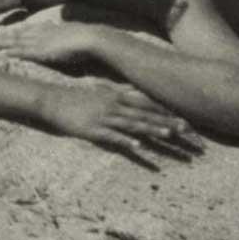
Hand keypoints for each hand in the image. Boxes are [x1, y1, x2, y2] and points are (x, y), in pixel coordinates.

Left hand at [0, 20, 100, 66]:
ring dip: (8, 43)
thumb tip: (71, 30)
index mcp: (52, 28)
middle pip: (23, 34)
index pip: (34, 28)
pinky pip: (23, 52)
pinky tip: (5, 53)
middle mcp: (44, 33)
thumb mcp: (76, 31)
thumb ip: (70, 32)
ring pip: (20, 42)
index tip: (15, 29)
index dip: (23, 29)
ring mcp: (41, 42)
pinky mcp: (40, 52)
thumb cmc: (87, 38)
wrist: (88, 39)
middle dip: (11, 35)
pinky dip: (13, 52)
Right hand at [40, 84, 192, 155]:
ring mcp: (104, 117)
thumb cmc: (75, 99)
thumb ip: (117, 95)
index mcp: (116, 97)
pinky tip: (138, 145)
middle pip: (145, 115)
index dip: (167, 111)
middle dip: (167, 122)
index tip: (186, 118)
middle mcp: (114, 106)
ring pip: (132, 124)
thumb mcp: (98, 93)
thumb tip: (134, 96)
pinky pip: (112, 136)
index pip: (147, 104)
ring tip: (169, 135)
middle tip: (188, 130)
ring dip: (152, 129)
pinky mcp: (93, 129)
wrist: (50, 101)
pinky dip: (126, 140)